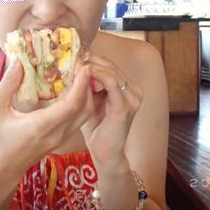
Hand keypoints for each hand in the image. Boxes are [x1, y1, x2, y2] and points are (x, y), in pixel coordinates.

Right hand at [0, 58, 94, 176]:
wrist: (3, 168)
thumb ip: (7, 84)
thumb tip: (19, 62)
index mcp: (41, 125)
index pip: (71, 105)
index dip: (81, 84)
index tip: (82, 66)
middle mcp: (56, 133)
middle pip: (84, 108)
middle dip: (87, 85)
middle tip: (82, 65)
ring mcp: (62, 138)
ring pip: (85, 114)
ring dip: (86, 94)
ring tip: (79, 75)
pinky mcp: (63, 139)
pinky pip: (79, 119)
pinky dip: (81, 103)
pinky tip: (73, 89)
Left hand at [80, 54, 142, 170]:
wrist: (106, 154)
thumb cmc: (97, 130)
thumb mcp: (92, 103)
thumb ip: (89, 88)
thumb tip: (76, 69)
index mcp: (128, 89)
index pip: (112, 67)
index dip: (95, 59)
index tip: (77, 55)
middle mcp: (134, 92)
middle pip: (112, 66)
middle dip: (93, 60)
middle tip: (75, 56)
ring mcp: (132, 99)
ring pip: (112, 72)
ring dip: (93, 65)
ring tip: (77, 63)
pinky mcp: (125, 106)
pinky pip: (111, 83)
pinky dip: (97, 75)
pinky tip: (85, 72)